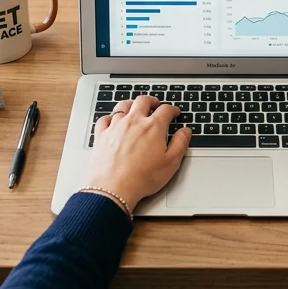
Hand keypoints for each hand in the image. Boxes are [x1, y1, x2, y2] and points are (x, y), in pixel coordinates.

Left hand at [85, 95, 191, 209]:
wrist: (114, 188)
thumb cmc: (142, 178)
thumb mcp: (171, 163)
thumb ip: (180, 143)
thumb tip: (185, 131)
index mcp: (153, 127)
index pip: (165, 110)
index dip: (172, 109)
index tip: (174, 112)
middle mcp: (134, 122)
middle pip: (143, 101)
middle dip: (152, 100)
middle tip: (156, 104)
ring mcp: (115, 126)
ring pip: (123, 106)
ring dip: (131, 104)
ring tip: (135, 107)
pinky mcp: (101, 135)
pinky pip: (104, 119)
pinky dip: (110, 117)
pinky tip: (112, 121)